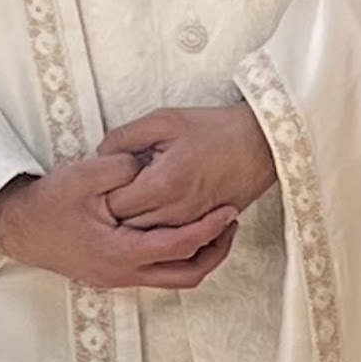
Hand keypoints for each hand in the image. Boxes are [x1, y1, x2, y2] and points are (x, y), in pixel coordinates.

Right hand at [0, 157, 238, 290]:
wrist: (19, 228)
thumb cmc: (48, 205)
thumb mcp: (82, 176)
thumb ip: (119, 168)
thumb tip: (147, 164)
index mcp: (120, 252)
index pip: (178, 247)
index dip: (209, 229)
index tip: (228, 210)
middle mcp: (124, 273)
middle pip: (187, 275)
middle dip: (215, 252)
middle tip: (229, 224)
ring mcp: (119, 277)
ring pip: (174, 278)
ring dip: (198, 255)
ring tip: (212, 226)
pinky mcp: (115, 274)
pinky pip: (159, 272)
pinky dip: (178, 255)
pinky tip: (180, 229)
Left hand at [98, 103, 275, 229]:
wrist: (260, 144)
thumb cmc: (212, 129)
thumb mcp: (163, 120)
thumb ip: (124, 137)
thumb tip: (100, 155)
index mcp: (163, 184)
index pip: (114, 204)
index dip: (101, 194)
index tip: (102, 182)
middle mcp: (175, 211)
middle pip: (126, 227)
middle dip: (113, 214)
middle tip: (110, 195)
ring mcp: (190, 225)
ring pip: (146, 239)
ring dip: (133, 226)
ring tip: (130, 203)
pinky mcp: (201, 230)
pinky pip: (169, 241)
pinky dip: (156, 231)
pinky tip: (152, 212)